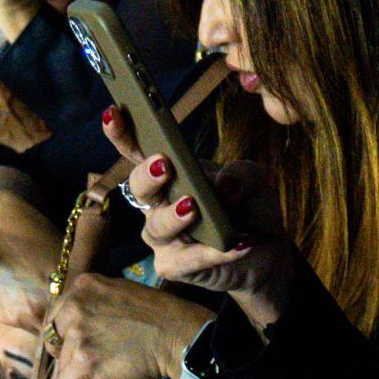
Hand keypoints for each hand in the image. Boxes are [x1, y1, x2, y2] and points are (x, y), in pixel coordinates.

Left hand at [49, 272, 211, 378]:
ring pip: (61, 361)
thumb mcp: (121, 291)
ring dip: (73, 372)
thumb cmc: (158, 314)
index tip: (75, 342)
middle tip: (80, 361)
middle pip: (53, 334)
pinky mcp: (83, 360)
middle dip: (63, 349)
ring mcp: (78, 333)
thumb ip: (97, 300)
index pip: (59, 310)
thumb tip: (82, 319)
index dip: (66, 330)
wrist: (176, 335)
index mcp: (84, 285)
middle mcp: (75, 305)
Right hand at [101, 107, 294, 327]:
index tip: (113, 112)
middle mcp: (158, 203)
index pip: (138, 150)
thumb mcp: (253, 179)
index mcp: (170, 172)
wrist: (265, 250)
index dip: (121, 133)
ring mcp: (163, 237)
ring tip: (194, 206)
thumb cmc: (247, 205)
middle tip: (164, 165)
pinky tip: (239, 243)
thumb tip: (224, 184)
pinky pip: (188, 259)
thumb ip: (240, 175)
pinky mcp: (174, 266)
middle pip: (139, 187)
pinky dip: (214, 252)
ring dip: (175, 216)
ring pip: (157, 226)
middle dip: (148, 176)